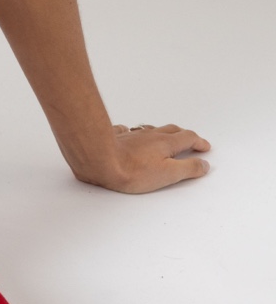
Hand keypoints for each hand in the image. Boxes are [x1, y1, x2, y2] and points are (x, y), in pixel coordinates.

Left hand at [74, 123, 211, 193]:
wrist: (99, 160)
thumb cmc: (132, 170)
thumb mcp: (168, 174)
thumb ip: (189, 169)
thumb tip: (204, 164)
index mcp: (165, 143)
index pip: (188, 138)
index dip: (199, 142)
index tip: (205, 147)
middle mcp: (149, 135)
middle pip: (171, 130)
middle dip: (183, 134)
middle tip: (189, 140)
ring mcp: (131, 135)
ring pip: (149, 129)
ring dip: (160, 132)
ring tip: (163, 136)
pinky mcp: (115, 137)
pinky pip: (126, 130)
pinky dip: (133, 132)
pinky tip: (128, 134)